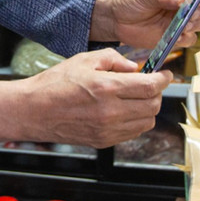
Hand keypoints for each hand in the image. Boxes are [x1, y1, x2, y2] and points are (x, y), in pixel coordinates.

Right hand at [0, 49, 170, 147]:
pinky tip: (124, 109)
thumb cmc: (54, 84)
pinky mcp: (104, 141)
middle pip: (153, 106)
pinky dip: (136, 121)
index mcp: (106, 88)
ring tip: (137, 97)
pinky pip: (133, 132)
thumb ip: (113, 59)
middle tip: (151, 84)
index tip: (165, 74)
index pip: (150, 86)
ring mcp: (108, 130)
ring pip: (147, 122)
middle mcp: (111, 112)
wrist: (33, 111)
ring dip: (148, 108)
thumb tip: (133, 67)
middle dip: (157, 93)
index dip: (163, 80)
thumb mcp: (84, 59)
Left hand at [90, 0, 199, 48]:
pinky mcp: (178, 35)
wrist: (116, 19)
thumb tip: (185, 0)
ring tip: (180, 25)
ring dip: (197, 26)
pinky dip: (186, 39)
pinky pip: (192, 39)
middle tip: (188, 16)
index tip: (194, 1)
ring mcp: (184, 18)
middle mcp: (186, 1)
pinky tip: (173, 36)